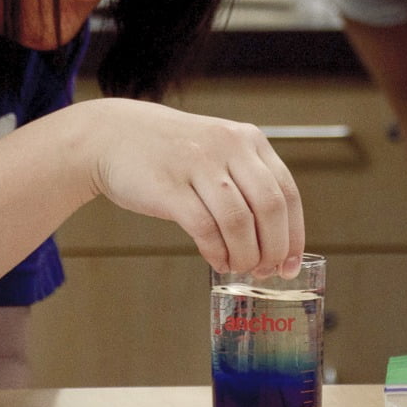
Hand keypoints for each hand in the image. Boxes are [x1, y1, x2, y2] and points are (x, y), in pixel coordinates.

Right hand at [59, 97, 304, 277]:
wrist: (112, 135)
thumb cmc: (171, 152)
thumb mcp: (218, 150)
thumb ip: (247, 182)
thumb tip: (276, 242)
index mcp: (248, 140)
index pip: (287, 192)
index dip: (294, 234)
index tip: (291, 264)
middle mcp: (228, 147)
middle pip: (269, 208)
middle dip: (273, 249)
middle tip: (265, 271)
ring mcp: (198, 164)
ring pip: (239, 222)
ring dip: (244, 255)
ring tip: (238, 267)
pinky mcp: (169, 186)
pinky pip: (205, 228)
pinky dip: (216, 252)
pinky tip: (216, 260)